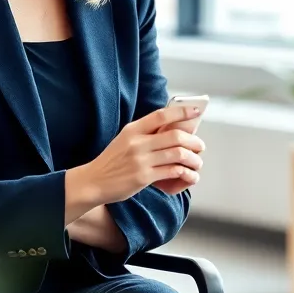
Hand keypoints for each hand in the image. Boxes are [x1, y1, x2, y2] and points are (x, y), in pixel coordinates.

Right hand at [65, 105, 204, 215]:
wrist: (93, 181)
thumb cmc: (113, 161)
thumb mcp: (125, 140)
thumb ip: (146, 134)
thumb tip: (175, 130)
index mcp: (133, 129)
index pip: (161, 115)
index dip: (181, 112)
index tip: (196, 111)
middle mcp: (137, 143)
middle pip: (175, 136)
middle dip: (193, 140)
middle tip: (200, 146)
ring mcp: (140, 160)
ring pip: (177, 154)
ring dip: (193, 159)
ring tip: (197, 162)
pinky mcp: (143, 177)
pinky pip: (172, 171)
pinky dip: (185, 173)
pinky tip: (189, 175)